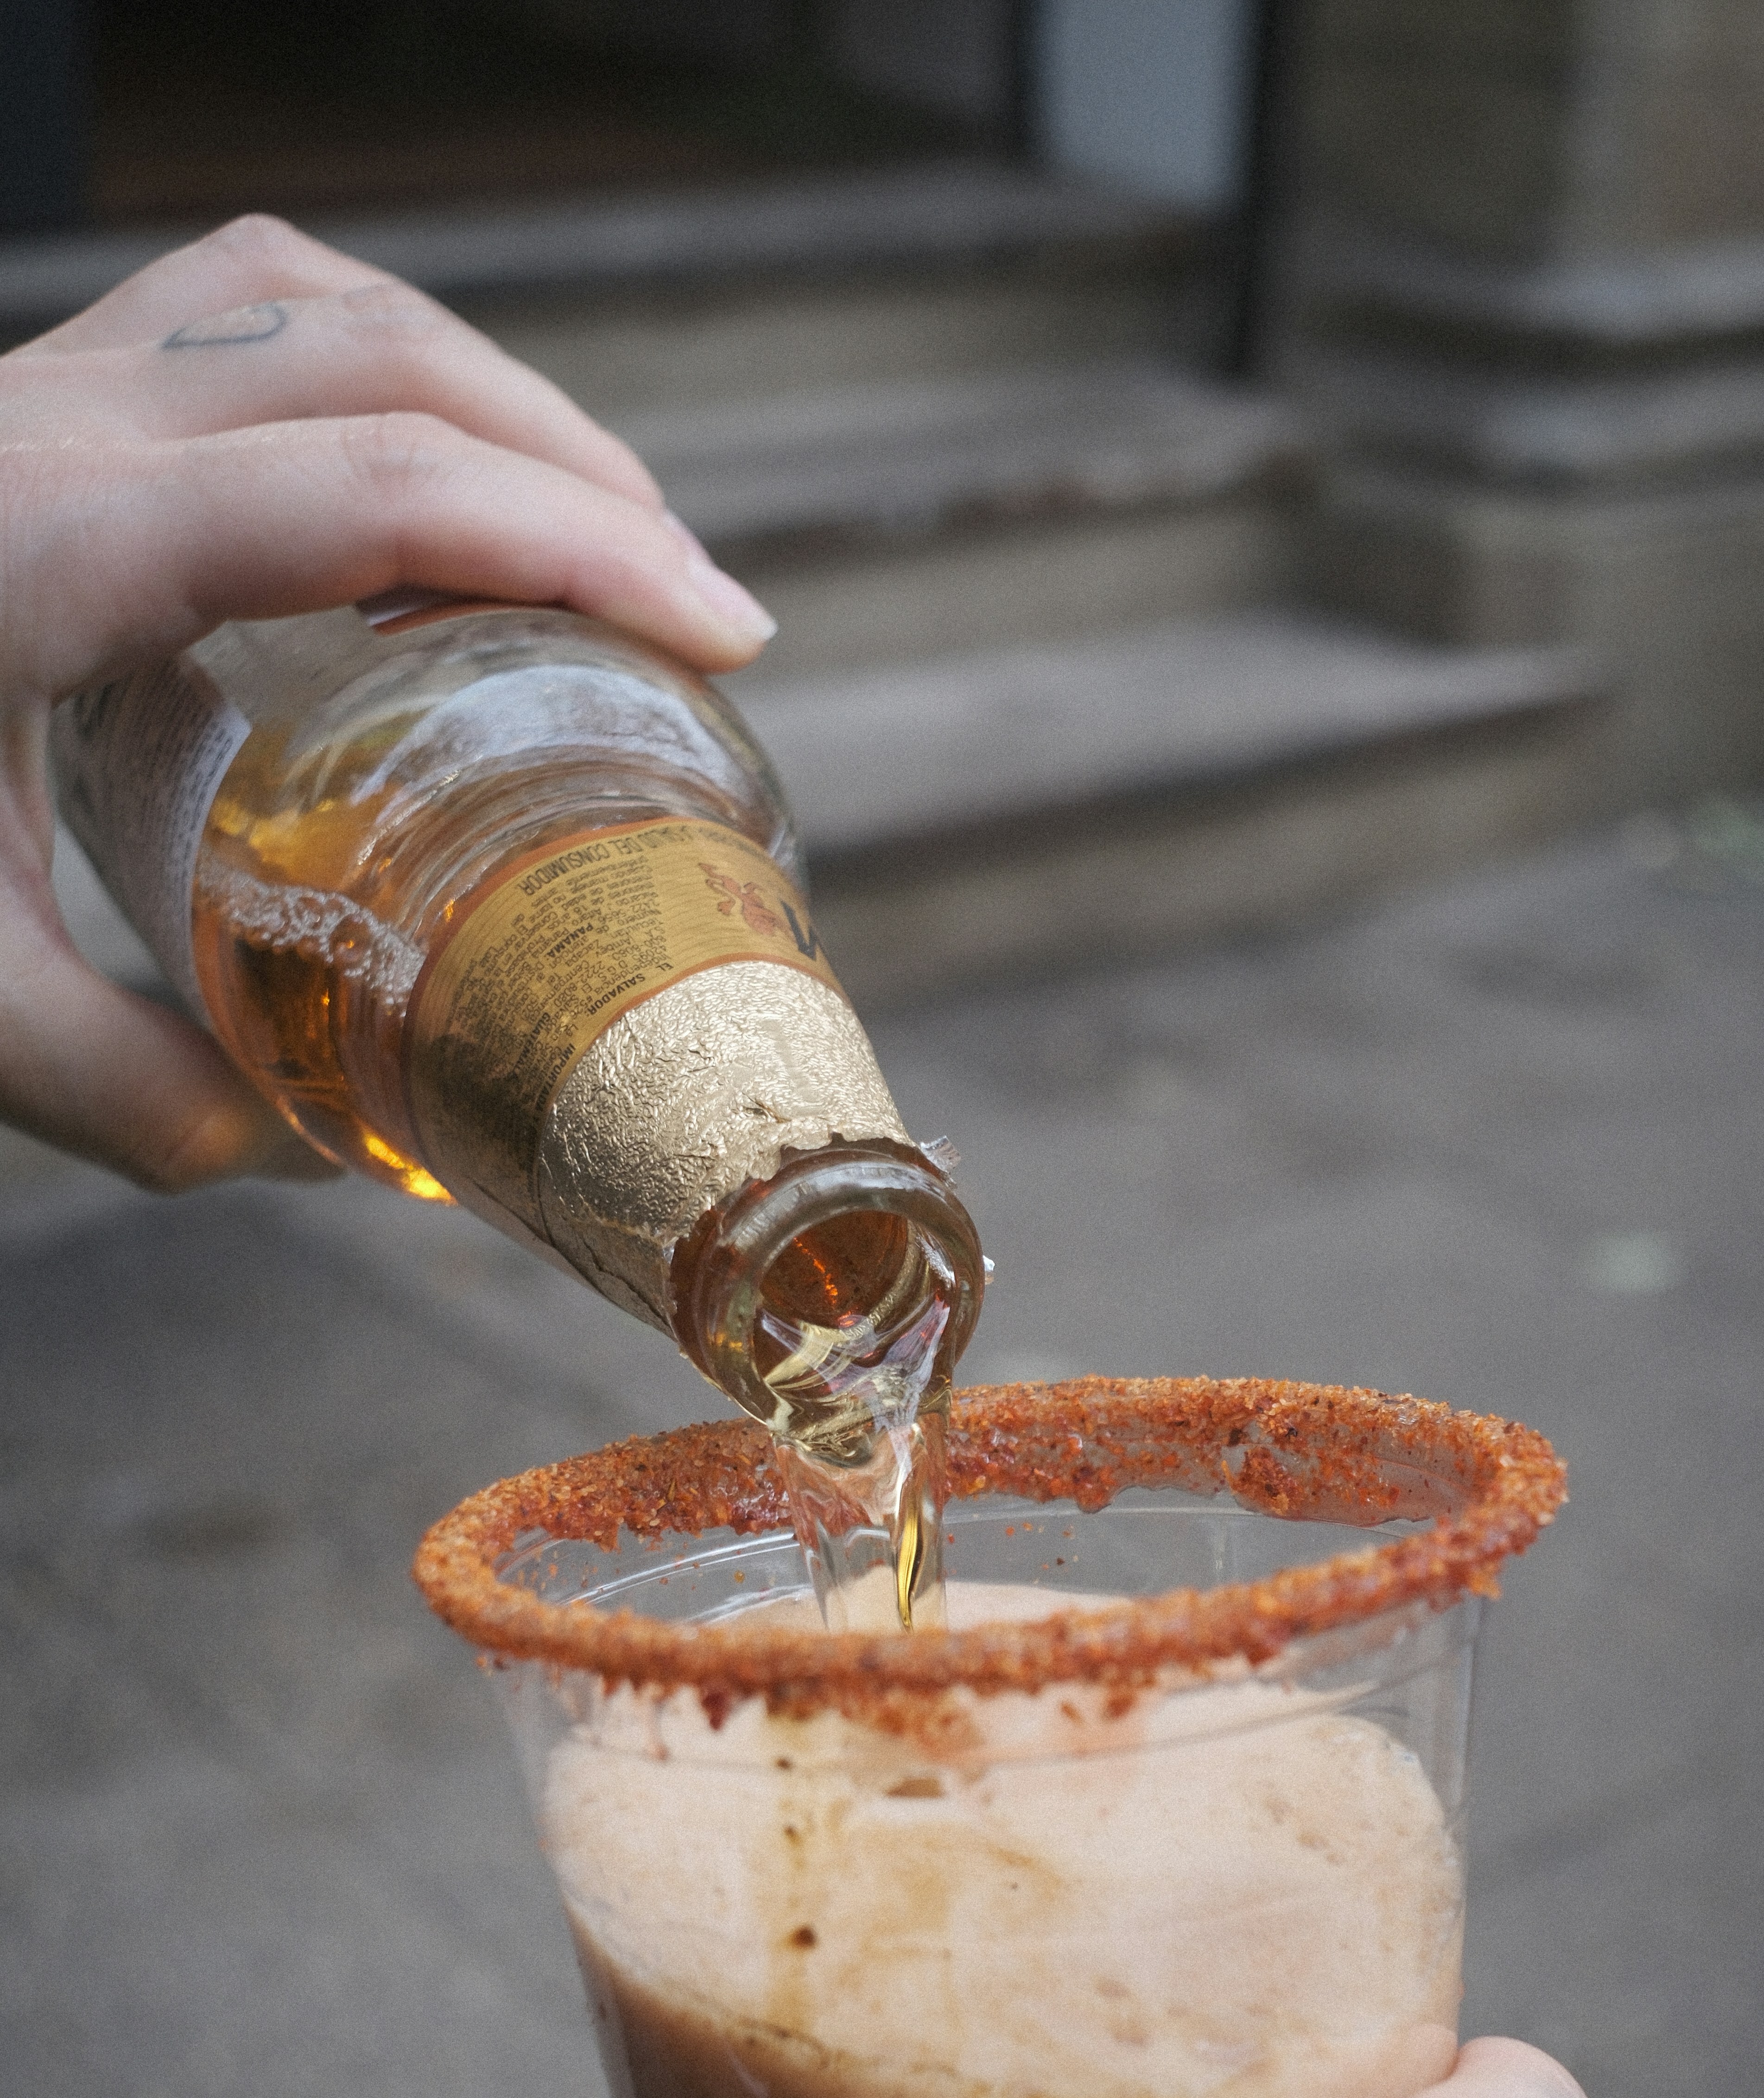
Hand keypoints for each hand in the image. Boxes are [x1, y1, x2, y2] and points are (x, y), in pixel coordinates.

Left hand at [0, 214, 774, 1190]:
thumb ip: (127, 1087)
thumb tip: (300, 1148)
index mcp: (46, 550)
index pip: (370, 488)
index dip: (574, 542)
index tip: (721, 635)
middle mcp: (51, 427)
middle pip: (382, 363)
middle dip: (576, 473)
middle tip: (696, 608)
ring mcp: (40, 390)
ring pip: (321, 308)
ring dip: (487, 394)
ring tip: (594, 528)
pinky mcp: (38, 403)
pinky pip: (244, 315)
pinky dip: (378, 371)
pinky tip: (431, 473)